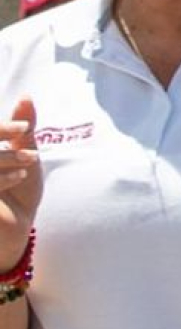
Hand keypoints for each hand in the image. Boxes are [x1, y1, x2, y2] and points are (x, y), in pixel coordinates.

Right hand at [0, 98, 39, 267]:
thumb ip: (23, 129)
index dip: (1, 130)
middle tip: (25, 137)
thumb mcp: (24, 156)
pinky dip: (2, 178)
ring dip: (6, 158)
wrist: (17, 231)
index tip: (24, 129)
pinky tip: (21, 176)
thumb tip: (25, 97)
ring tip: (29, 159)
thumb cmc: (19, 192)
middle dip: (3, 139)